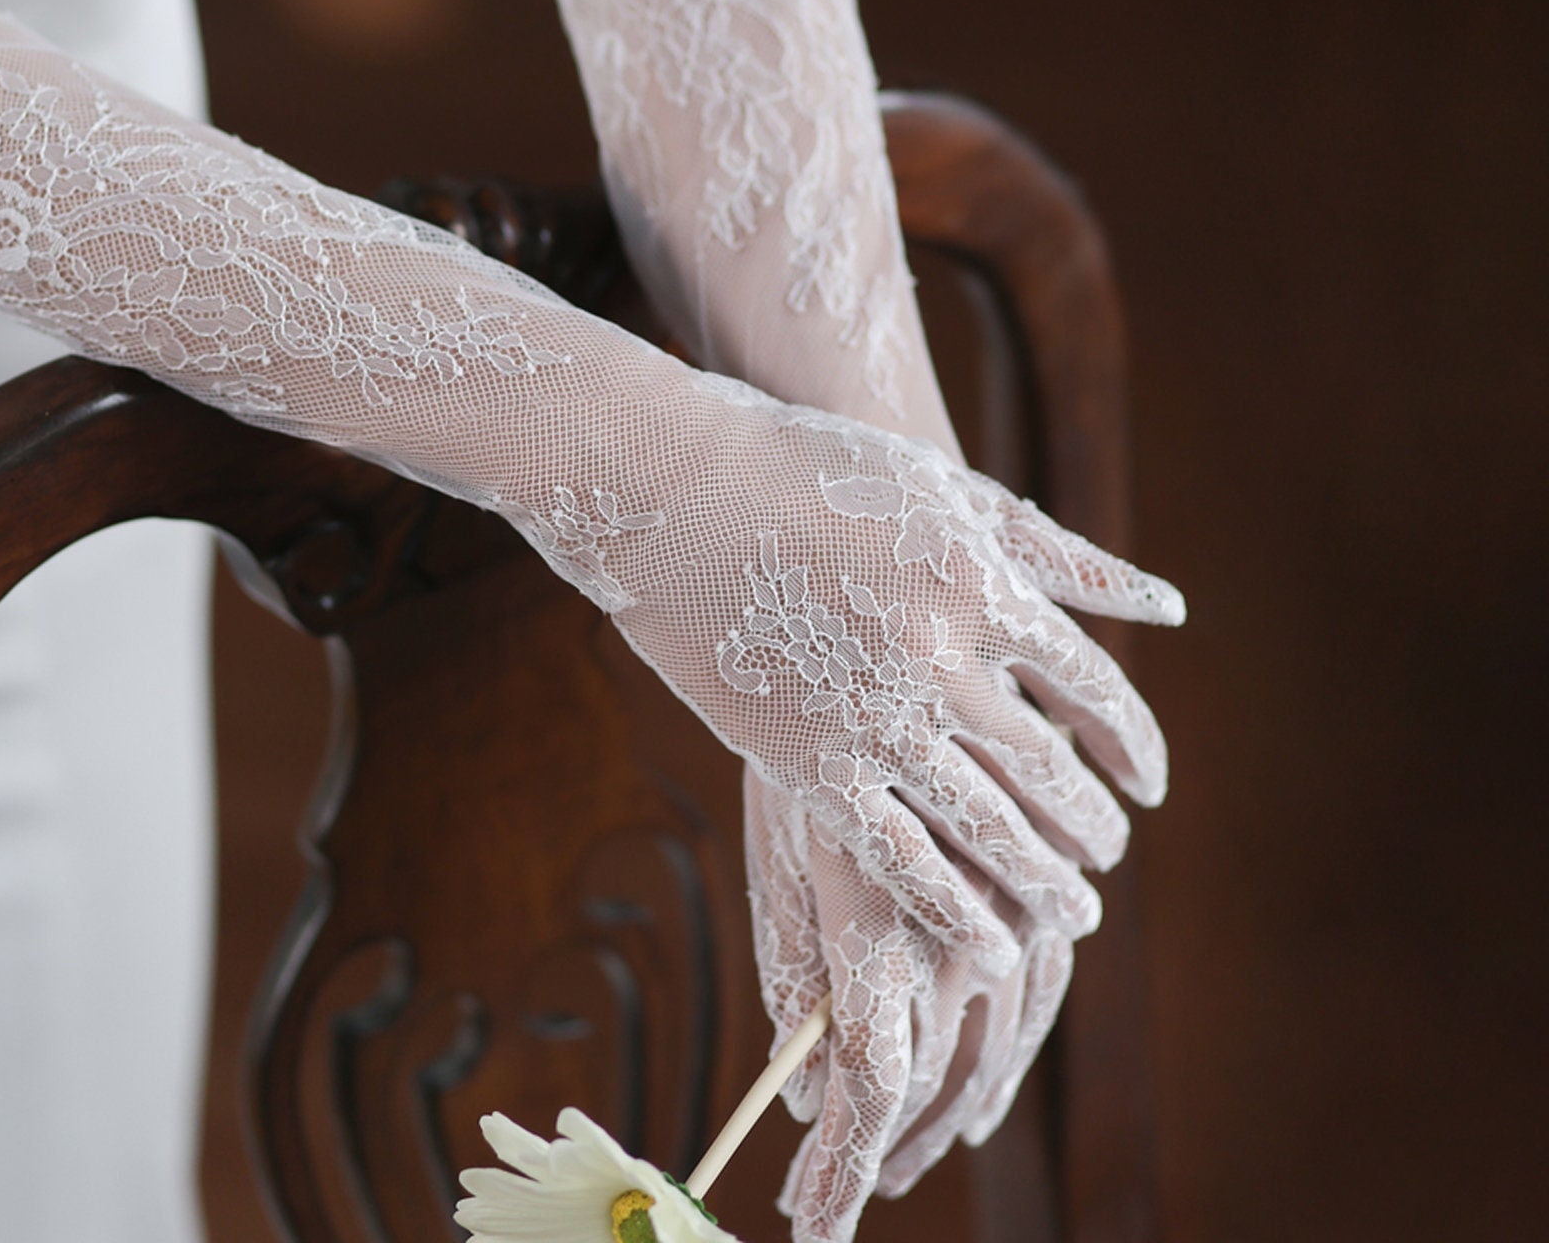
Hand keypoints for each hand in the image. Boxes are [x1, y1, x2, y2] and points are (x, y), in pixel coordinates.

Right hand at [561, 376, 1179, 957]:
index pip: (1095, 690)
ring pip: (988, 828)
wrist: (674, 484)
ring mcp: (873, 716)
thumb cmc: (814, 467)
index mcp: (983, 583)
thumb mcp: (944, 488)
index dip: (1133, 745)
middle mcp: (941, 657)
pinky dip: (955, 910)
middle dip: (1094, 825)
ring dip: (1043, 882)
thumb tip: (1168, 607)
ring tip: (1071, 911)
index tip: (1147, 781)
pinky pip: (899, 859)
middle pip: (1051, 769)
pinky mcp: (806, 760)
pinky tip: (986, 941)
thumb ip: (1055, 551)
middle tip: (1111, 854)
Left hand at [745, 771, 1071, 1240]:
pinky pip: (1037, 990)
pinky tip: (973, 1091)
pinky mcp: (1034, 880)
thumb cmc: (800, 747)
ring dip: (951, 1114)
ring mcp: (1006, 909)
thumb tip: (804, 1088)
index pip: (872, 1084)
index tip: (811, 1229)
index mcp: (878, 924)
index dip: (843, 1169)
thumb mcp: (783, 854)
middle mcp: (956, 929)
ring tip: (902, 1161)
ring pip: (997, 1047)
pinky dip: (1002, 1052)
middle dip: (884, 1153)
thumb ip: (801, 963)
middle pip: (934, 1083)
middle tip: (836, 1205)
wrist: (864, 637)